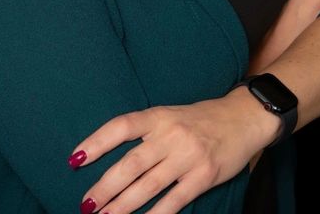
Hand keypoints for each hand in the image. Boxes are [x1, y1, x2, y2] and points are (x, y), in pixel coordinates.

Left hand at [68, 90, 279, 213]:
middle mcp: (170, 134)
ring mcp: (187, 156)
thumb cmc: (201, 118)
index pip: (121, 126)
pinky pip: (174, 200)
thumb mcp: (171, 115)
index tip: (76, 158)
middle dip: (105, 187)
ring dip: (123, 206)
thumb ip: (147, 133)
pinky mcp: (203, 176)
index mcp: (159, 115)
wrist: (243, 118)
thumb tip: (113, 158)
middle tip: (86, 204)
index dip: (97, 142)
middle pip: (130, 163)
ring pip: (148, 185)